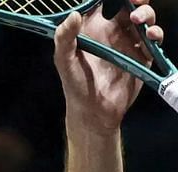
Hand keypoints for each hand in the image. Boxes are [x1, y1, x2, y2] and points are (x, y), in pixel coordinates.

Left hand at [53, 1, 164, 132]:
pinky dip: (156, 34)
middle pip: (129, 7)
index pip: (106, 4)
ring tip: (140, 21)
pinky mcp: (143, 56)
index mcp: (93, 28)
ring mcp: (129, 43)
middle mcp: (113, 32)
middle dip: (137, 0)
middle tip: (137, 0)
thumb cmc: (75, 85)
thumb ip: (65, 38)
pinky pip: (154, 39)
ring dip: (147, 15)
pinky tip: (150, 37)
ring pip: (144, 20)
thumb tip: (72, 15)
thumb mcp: (64, 61)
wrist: (95, 112)